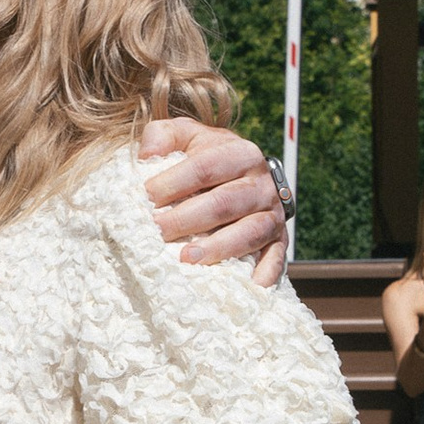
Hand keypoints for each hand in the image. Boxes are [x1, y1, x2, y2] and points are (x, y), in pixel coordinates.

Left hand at [139, 119, 285, 280]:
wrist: (245, 174)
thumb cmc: (205, 158)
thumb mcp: (186, 137)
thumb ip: (163, 136)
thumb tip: (146, 156)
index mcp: (239, 153)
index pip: (205, 167)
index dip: (174, 182)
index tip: (145, 198)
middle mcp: (261, 183)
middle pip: (225, 202)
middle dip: (187, 219)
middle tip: (156, 233)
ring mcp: (272, 214)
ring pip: (250, 231)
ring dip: (219, 247)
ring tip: (187, 260)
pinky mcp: (279, 240)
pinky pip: (276, 257)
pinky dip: (265, 273)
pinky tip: (249, 287)